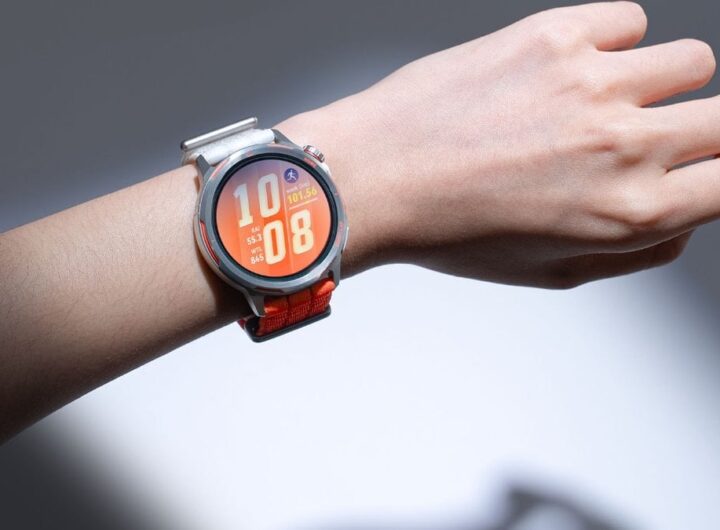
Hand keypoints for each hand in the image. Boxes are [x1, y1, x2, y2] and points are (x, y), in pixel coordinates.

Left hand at [281, 1, 718, 287]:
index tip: (700, 167)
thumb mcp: (549, 272)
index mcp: (629, 214)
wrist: (377, 177)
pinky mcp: (554, 35)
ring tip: (602, 101)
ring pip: (689, 61)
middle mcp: (623, 145)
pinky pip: (628, 19)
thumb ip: (633, 252)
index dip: (716, 175)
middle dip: (700, 132)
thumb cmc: (450, 230)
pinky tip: (568, 69)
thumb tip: (680, 223)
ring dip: (659, 82)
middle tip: (650, 137)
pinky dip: (611, 42)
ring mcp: (592, 82)